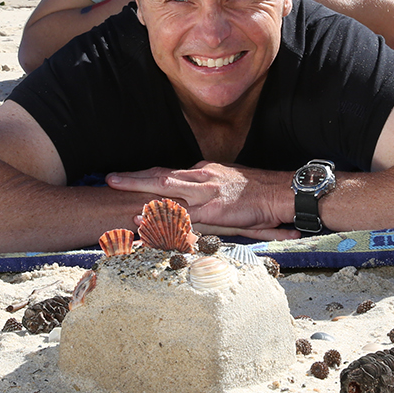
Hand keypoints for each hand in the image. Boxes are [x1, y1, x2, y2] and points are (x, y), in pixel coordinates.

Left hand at [105, 163, 296, 238]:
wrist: (282, 193)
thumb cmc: (260, 190)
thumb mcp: (231, 181)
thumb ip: (212, 185)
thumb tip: (197, 188)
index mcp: (205, 172)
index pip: (170, 172)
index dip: (147, 176)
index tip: (129, 178)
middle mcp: (202, 178)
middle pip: (161, 176)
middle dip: (134, 178)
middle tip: (111, 178)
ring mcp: (206, 194)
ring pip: (166, 189)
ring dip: (140, 190)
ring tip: (118, 191)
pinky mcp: (214, 211)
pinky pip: (182, 215)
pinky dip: (161, 217)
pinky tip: (145, 221)